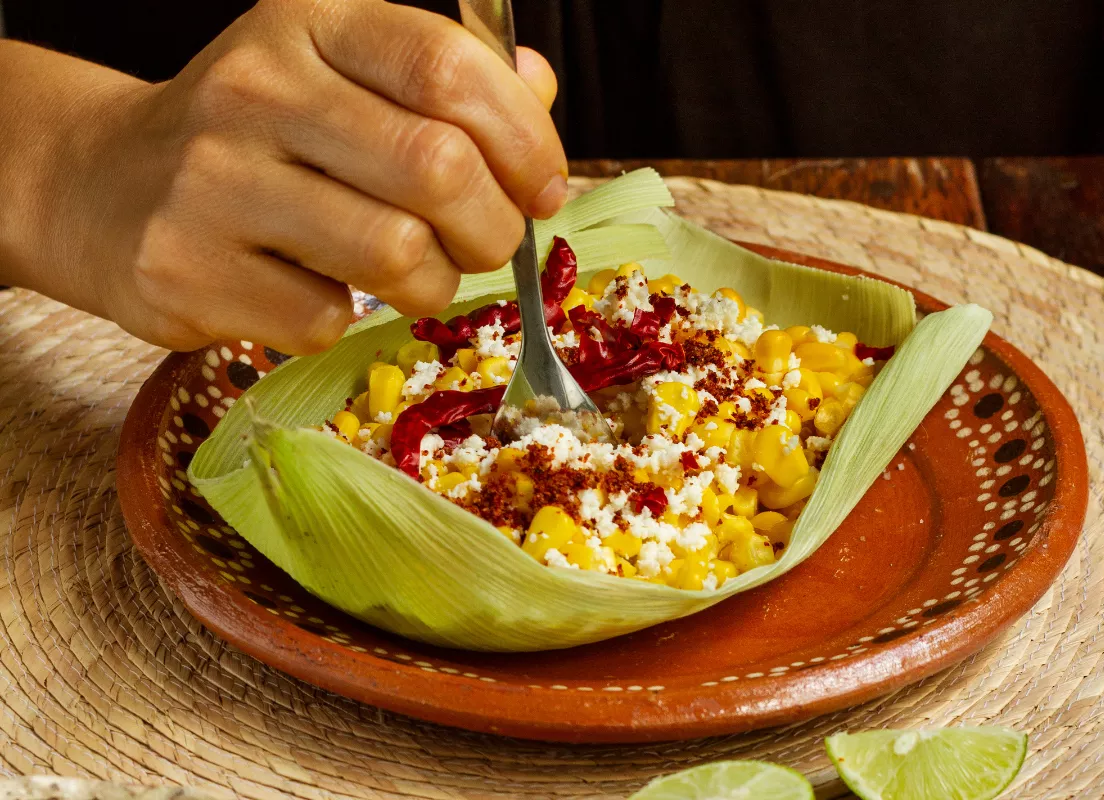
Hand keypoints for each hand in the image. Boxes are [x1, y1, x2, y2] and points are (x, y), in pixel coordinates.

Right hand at [7, 0, 564, 353]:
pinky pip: (326, 320)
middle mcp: (256, 89)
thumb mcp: (340, 75)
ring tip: (415, 275)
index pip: (448, 68)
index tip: (543, 187)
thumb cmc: (254, 136)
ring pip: (393, 254)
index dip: (524, 139)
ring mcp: (213, 181)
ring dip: (433, 283)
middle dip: (492, 227)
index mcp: (311, 23)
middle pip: (435, 168)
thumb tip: (539, 91)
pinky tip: (324, 293)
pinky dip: (350, 321)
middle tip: (485, 244)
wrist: (104, 185)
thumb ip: (443, 83)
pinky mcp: (186, 270)